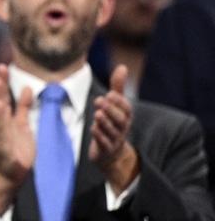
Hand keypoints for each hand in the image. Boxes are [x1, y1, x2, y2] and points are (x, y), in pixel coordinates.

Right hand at [0, 64, 33, 213]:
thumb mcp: (22, 123)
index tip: (3, 66)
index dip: (2, 82)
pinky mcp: (5, 151)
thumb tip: (27, 87)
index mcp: (2, 118)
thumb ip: (23, 106)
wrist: (14, 172)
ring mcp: (0, 138)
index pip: (2, 96)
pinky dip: (2, 133)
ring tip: (0, 98)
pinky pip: (3, 140)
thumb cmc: (17, 147)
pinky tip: (3, 126)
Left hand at [89, 64, 138, 192]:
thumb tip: (122, 67)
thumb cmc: (112, 124)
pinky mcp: (106, 149)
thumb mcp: (114, 105)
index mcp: (125, 116)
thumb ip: (117, 87)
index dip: (119, 102)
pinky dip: (100, 136)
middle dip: (111, 110)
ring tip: (97, 113)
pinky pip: (105, 143)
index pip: (126, 108)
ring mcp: (115, 139)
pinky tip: (93, 128)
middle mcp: (122, 128)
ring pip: (113, 131)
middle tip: (100, 101)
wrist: (110, 153)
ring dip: (105, 122)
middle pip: (121, 119)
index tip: (110, 94)